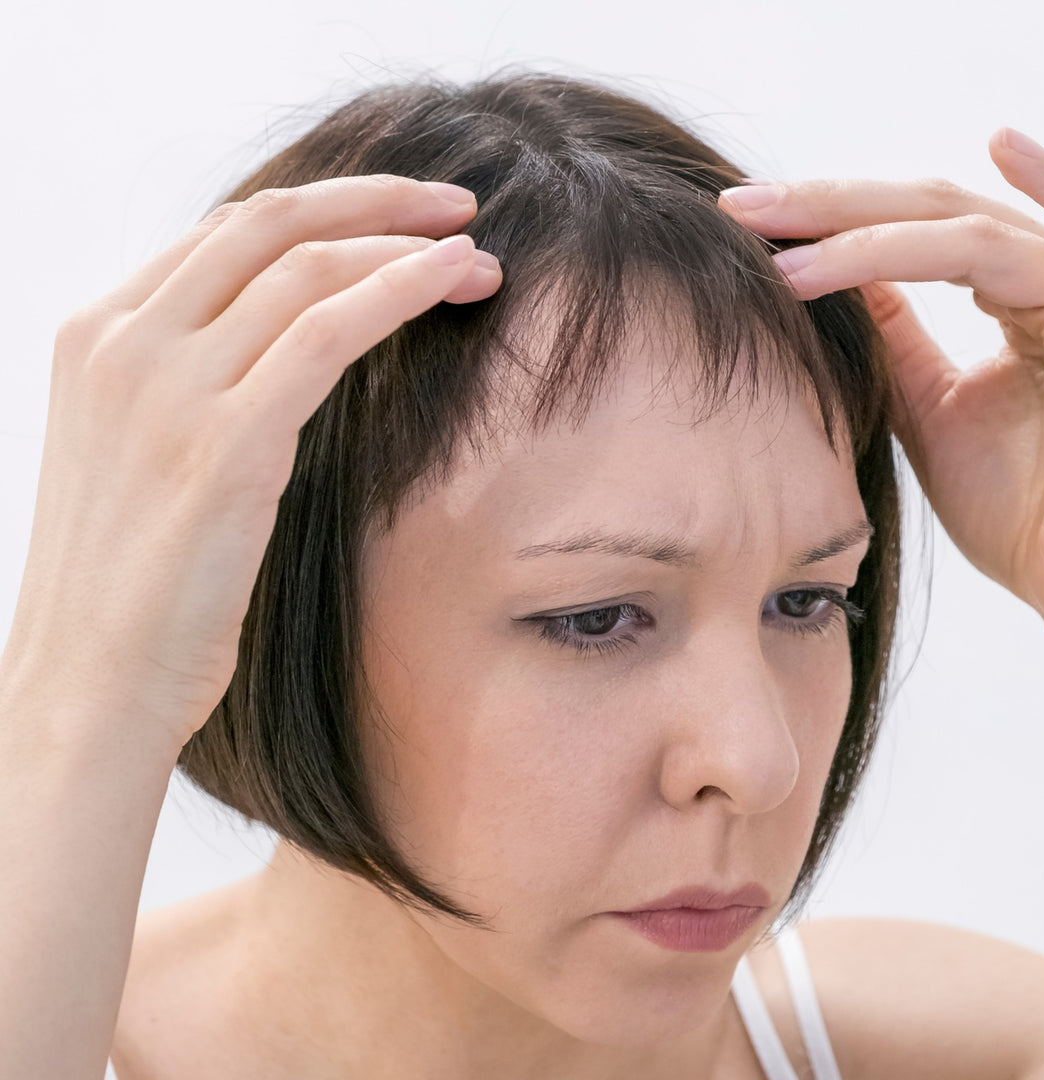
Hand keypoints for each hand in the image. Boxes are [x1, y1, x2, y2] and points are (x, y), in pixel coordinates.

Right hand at [2, 176, 500, 748]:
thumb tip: (288, 348)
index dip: (325, 209)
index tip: (400, 215)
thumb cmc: (134, 586)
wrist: (91, 686)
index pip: (226, 233)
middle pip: (268, 225)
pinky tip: (451, 280)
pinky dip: (397, 292)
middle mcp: (122, 342)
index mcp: (97, 335)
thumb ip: (198, 386)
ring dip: (404, 248)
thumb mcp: (146, 458)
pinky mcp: (220, 444)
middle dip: (375, 201)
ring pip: (304, 269)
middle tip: (455, 205)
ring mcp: (163, 387)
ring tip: (475, 257)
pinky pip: (324, 334)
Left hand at [718, 130, 1043, 637]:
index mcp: (1008, 303)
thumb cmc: (1019, 508)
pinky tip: (999, 143)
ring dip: (863, 226)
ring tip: (779, 227)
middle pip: (927, 214)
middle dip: (827, 208)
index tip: (747, 230)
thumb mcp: (932, 411)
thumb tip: (844, 289)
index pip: (908, 240)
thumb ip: (899, 345)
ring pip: (966, 229)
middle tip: (740, 207)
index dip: (827, 229)